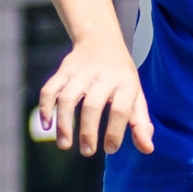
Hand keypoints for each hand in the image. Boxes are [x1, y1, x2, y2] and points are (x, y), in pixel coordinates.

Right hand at [38, 41, 153, 156]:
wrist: (101, 39)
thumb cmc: (121, 76)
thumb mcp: (136, 95)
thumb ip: (141, 123)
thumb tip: (147, 149)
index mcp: (125, 83)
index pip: (120, 110)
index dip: (115, 132)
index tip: (110, 149)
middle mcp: (102, 76)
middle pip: (92, 106)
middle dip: (88, 131)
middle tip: (87, 151)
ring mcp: (80, 72)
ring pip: (67, 98)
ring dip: (63, 123)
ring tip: (65, 145)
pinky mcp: (63, 70)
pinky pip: (49, 89)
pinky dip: (45, 107)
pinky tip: (46, 125)